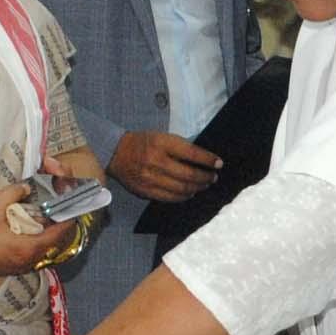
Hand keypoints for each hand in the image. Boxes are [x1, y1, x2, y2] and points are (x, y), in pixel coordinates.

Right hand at [0, 181, 71, 280]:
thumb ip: (14, 192)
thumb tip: (26, 188)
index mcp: (31, 247)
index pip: (62, 231)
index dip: (68, 213)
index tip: (68, 200)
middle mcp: (32, 260)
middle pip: (58, 239)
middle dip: (59, 218)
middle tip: (55, 201)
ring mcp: (24, 265)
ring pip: (47, 245)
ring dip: (48, 227)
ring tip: (43, 208)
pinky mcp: (15, 265)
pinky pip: (35, 249)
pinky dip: (37, 235)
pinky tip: (27, 221)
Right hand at [108, 131, 222, 203]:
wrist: (116, 153)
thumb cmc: (143, 143)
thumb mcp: (161, 137)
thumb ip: (180, 147)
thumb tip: (204, 160)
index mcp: (161, 143)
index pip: (192, 153)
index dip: (208, 160)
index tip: (219, 163)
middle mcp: (155, 161)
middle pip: (189, 175)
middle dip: (205, 178)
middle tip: (213, 177)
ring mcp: (150, 178)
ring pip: (181, 189)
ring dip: (197, 188)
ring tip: (203, 185)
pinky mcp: (146, 191)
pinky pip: (170, 197)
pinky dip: (183, 196)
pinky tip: (189, 192)